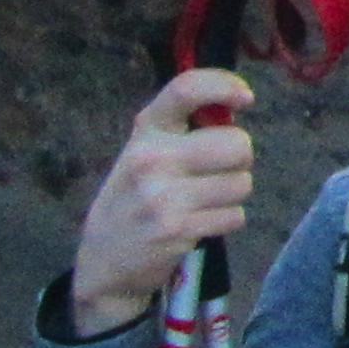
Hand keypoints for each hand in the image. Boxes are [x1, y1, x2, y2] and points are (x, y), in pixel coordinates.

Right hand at [68, 72, 254, 334]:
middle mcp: (153, 158)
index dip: (224, 85)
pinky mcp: (178, 230)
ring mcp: (165, 196)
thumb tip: (234, 108)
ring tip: (204, 201)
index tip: (246, 98)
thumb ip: (181, 131)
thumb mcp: (143, 154)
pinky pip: (235, 216)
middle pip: (238, 144)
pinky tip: (200, 223)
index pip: (187, 89)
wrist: (103, 262)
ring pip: (242, 183)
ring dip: (233, 194)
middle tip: (221, 171)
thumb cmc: (134, 199)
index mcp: (145, 131)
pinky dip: (226, 220)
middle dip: (240, 159)